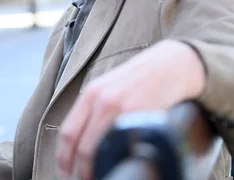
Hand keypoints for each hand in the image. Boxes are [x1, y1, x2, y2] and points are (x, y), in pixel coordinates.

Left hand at [55, 40, 205, 179]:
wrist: (170, 65)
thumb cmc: (138, 79)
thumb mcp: (108, 87)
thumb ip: (93, 110)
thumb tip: (82, 140)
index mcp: (90, 93)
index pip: (68, 132)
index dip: (63, 157)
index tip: (64, 171)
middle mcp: (103, 100)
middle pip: (84, 146)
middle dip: (82, 169)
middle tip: (85, 179)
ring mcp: (124, 109)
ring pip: (103, 150)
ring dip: (99, 169)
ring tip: (101, 176)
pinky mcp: (144, 117)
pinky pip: (127, 147)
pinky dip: (122, 161)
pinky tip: (124, 166)